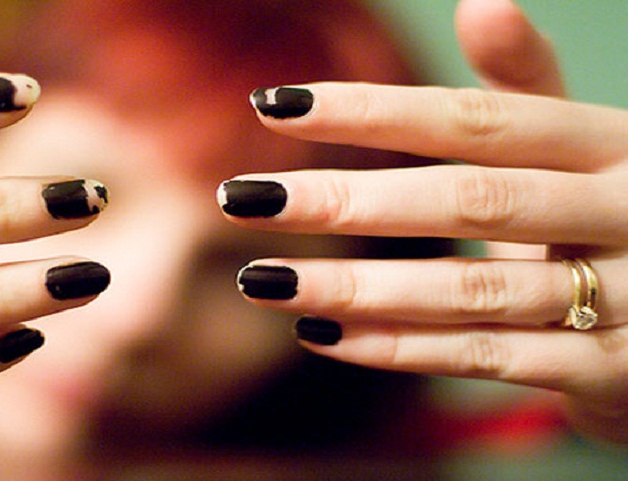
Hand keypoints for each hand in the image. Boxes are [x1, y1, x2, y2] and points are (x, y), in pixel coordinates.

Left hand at [218, 0, 627, 442]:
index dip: (372, 111)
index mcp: (608, 144)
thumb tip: (481, 2)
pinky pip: (490, 359)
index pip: (475, 119)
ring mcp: (626, 296)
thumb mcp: (584, 149)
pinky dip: (401, 349)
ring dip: (357, 288)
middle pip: (467, 199)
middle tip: (241, 200)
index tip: (273, 107)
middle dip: (347, 202)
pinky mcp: (611, 371)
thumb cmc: (610, 219)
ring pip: (471, 290)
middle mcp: (623, 211)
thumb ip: (527, 89)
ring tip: (263, 279)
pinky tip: (320, 334)